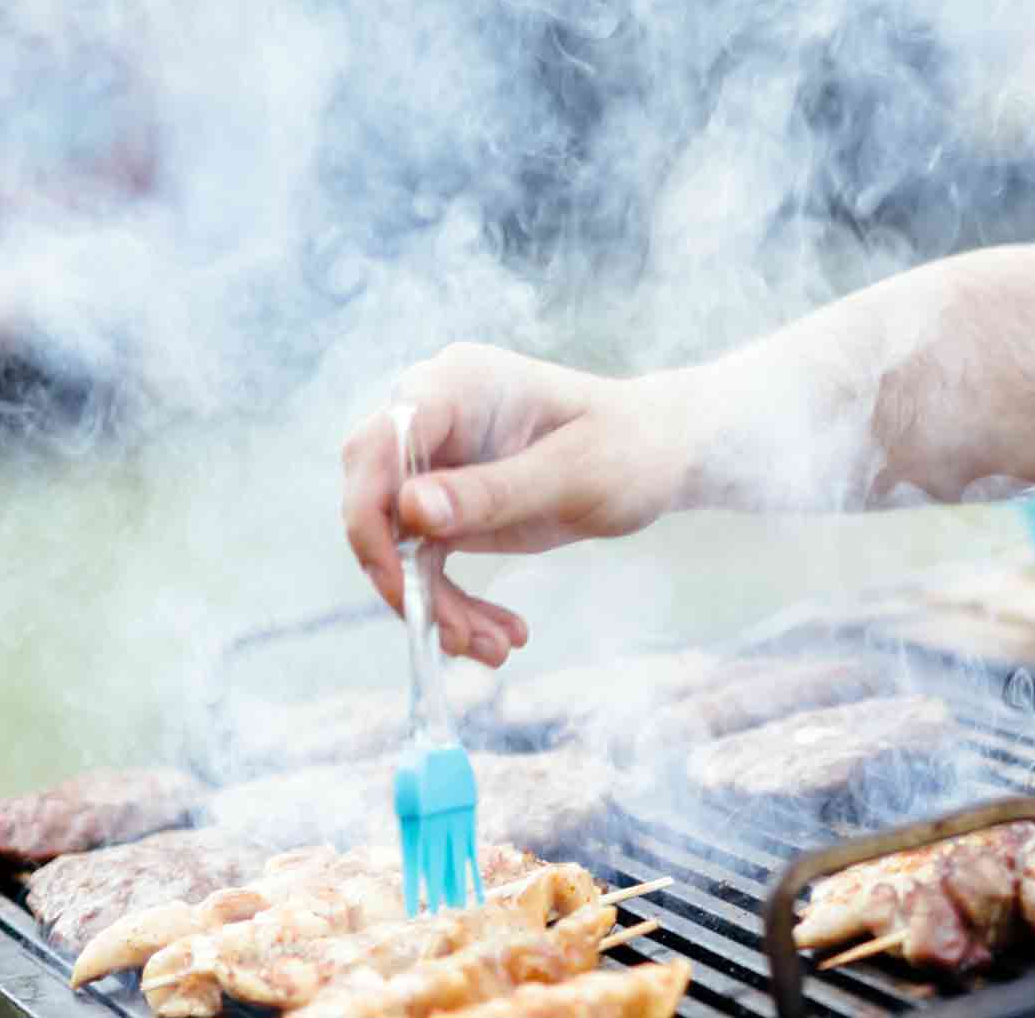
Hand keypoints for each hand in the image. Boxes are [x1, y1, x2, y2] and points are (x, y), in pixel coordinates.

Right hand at [339, 343, 703, 663]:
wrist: (663, 453)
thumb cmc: (630, 446)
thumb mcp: (572, 475)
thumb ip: (492, 492)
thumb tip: (408, 511)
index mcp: (456, 385)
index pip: (378, 446)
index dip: (371, 516)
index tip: (402, 582)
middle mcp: (433, 419)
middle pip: (375, 500)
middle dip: (407, 577)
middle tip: (457, 636)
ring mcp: (438, 462)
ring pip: (400, 544)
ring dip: (437, 605)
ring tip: (495, 649)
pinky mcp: (449, 504)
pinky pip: (428, 561)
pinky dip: (455, 604)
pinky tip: (500, 636)